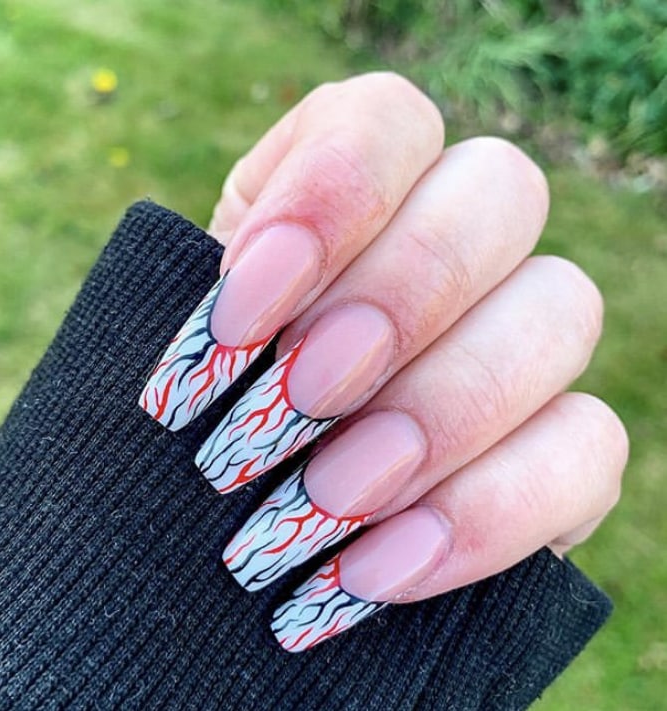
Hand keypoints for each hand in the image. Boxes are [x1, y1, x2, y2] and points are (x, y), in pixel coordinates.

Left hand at [139, 72, 627, 651]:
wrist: (241, 531)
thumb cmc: (194, 430)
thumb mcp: (185, 364)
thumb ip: (214, 329)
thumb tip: (234, 341)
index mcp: (351, 190)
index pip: (384, 120)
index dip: (326, 199)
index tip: (237, 317)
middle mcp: (456, 239)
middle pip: (498, 191)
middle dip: (396, 298)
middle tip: (294, 399)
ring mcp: (523, 338)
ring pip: (563, 308)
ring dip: (439, 409)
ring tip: (327, 498)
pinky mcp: (562, 447)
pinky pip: (588, 450)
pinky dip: (483, 514)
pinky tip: (378, 568)